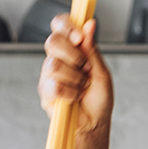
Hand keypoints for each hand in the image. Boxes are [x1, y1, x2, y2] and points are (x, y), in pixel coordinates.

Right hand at [39, 14, 111, 133]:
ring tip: (82, 87)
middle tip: (86, 69)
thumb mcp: (101, 72)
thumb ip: (92, 50)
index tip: (79, 37)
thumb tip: (90, 25)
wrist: (95, 123)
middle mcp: (57, 58)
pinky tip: (74, 97)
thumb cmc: (99, 99)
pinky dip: (70, 93)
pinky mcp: (45, 93)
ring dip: (75, 78)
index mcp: (71, 48)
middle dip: (74, 56)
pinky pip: (54, 86)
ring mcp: (48, 75)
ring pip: (54, 65)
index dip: (66, 26)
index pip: (59, 25)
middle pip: (52, 41)